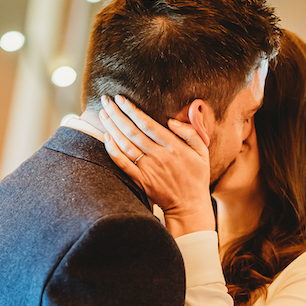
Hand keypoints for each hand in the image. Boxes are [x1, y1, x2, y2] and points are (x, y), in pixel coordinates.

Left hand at [99, 95, 214, 237]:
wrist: (189, 207)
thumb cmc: (196, 177)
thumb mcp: (202, 152)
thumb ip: (191, 133)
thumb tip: (172, 121)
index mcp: (174, 147)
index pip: (148, 124)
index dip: (133, 110)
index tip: (122, 99)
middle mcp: (159, 157)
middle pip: (133, 131)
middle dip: (118, 114)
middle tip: (106, 101)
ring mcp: (148, 169)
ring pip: (126, 145)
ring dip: (112, 128)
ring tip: (103, 114)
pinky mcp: (141, 181)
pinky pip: (123, 164)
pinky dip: (113, 151)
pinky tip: (106, 138)